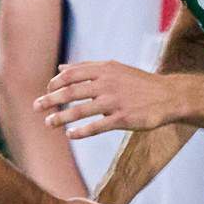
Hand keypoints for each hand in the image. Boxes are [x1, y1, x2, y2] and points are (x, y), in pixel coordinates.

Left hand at [34, 61, 183, 138]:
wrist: (168, 96)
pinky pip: (96, 126)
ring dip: (61, 118)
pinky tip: (70, 135)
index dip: (54, 83)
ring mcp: (114, 101)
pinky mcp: (123, 119)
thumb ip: (86, 67)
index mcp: (104, 69)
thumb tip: (60, 68)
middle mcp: (107, 83)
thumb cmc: (138, 83)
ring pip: (80, 110)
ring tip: (48, 123)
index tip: (46, 91)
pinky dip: (81, 131)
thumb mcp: (114, 69)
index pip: (71, 74)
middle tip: (36, 107)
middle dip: (50, 100)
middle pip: (70, 91)